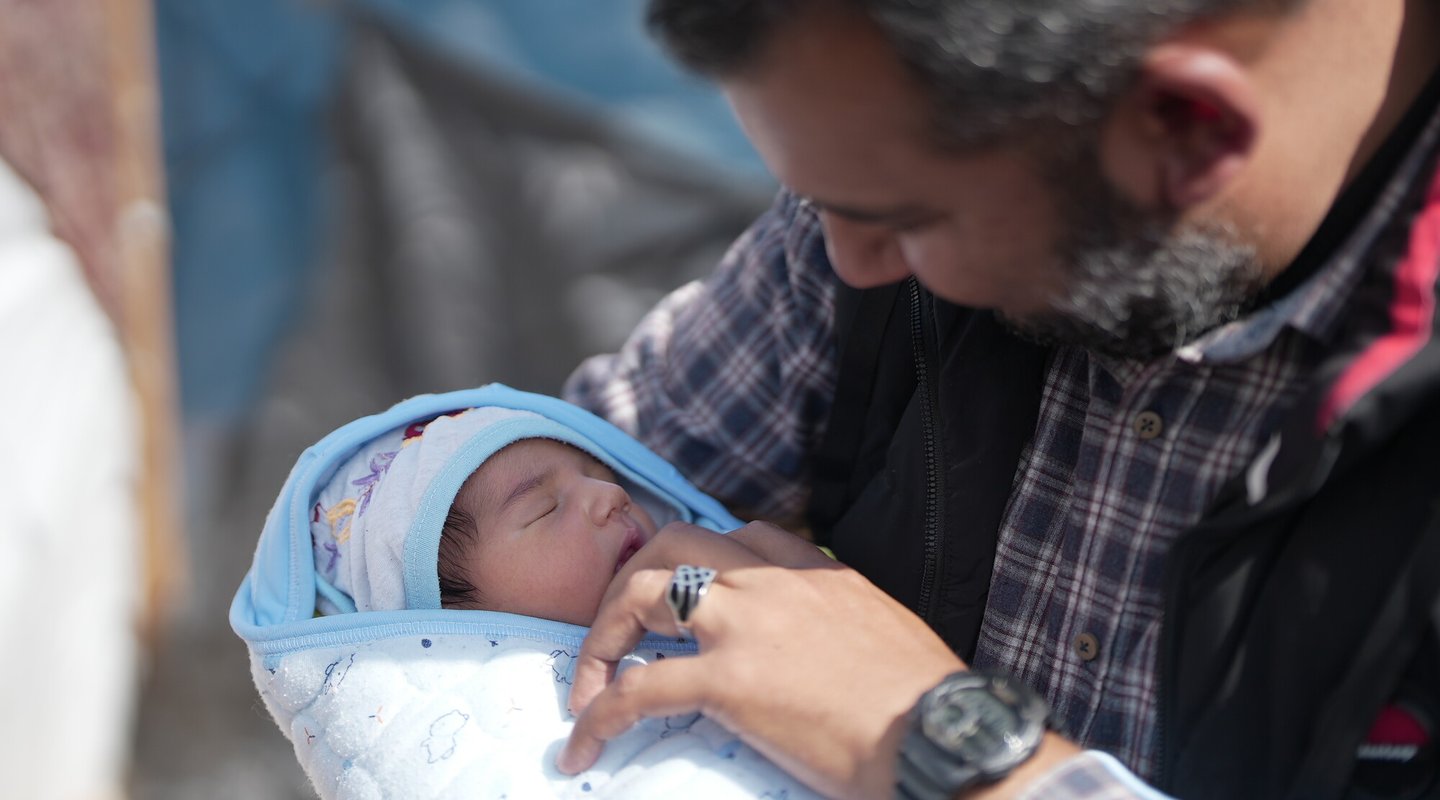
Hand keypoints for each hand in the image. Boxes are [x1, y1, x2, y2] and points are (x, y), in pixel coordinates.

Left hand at [557, 521, 964, 799]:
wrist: (941, 736)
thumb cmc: (927, 703)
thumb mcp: (885, 632)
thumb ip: (841, 625)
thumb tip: (824, 656)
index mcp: (816, 573)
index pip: (741, 535)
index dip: (699, 562)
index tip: (681, 597)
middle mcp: (772, 583)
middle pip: (674, 544)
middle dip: (631, 584)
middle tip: (617, 635)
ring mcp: (744, 626)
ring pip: (640, 593)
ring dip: (602, 637)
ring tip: (588, 686)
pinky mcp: (727, 681)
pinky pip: (637, 690)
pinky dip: (598, 716)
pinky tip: (583, 747)